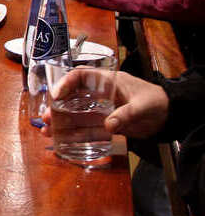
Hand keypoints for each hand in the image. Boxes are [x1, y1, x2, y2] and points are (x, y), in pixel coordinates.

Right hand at [42, 70, 168, 138]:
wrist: (170, 116)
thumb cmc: (157, 103)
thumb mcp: (143, 106)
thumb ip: (126, 115)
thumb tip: (108, 126)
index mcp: (106, 81)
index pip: (80, 76)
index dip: (65, 83)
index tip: (55, 95)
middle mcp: (99, 93)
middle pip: (72, 96)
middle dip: (56, 107)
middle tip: (46, 118)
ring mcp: (100, 108)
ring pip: (75, 114)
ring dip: (61, 122)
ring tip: (47, 131)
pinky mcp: (104, 122)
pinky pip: (85, 128)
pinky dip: (74, 134)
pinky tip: (63, 140)